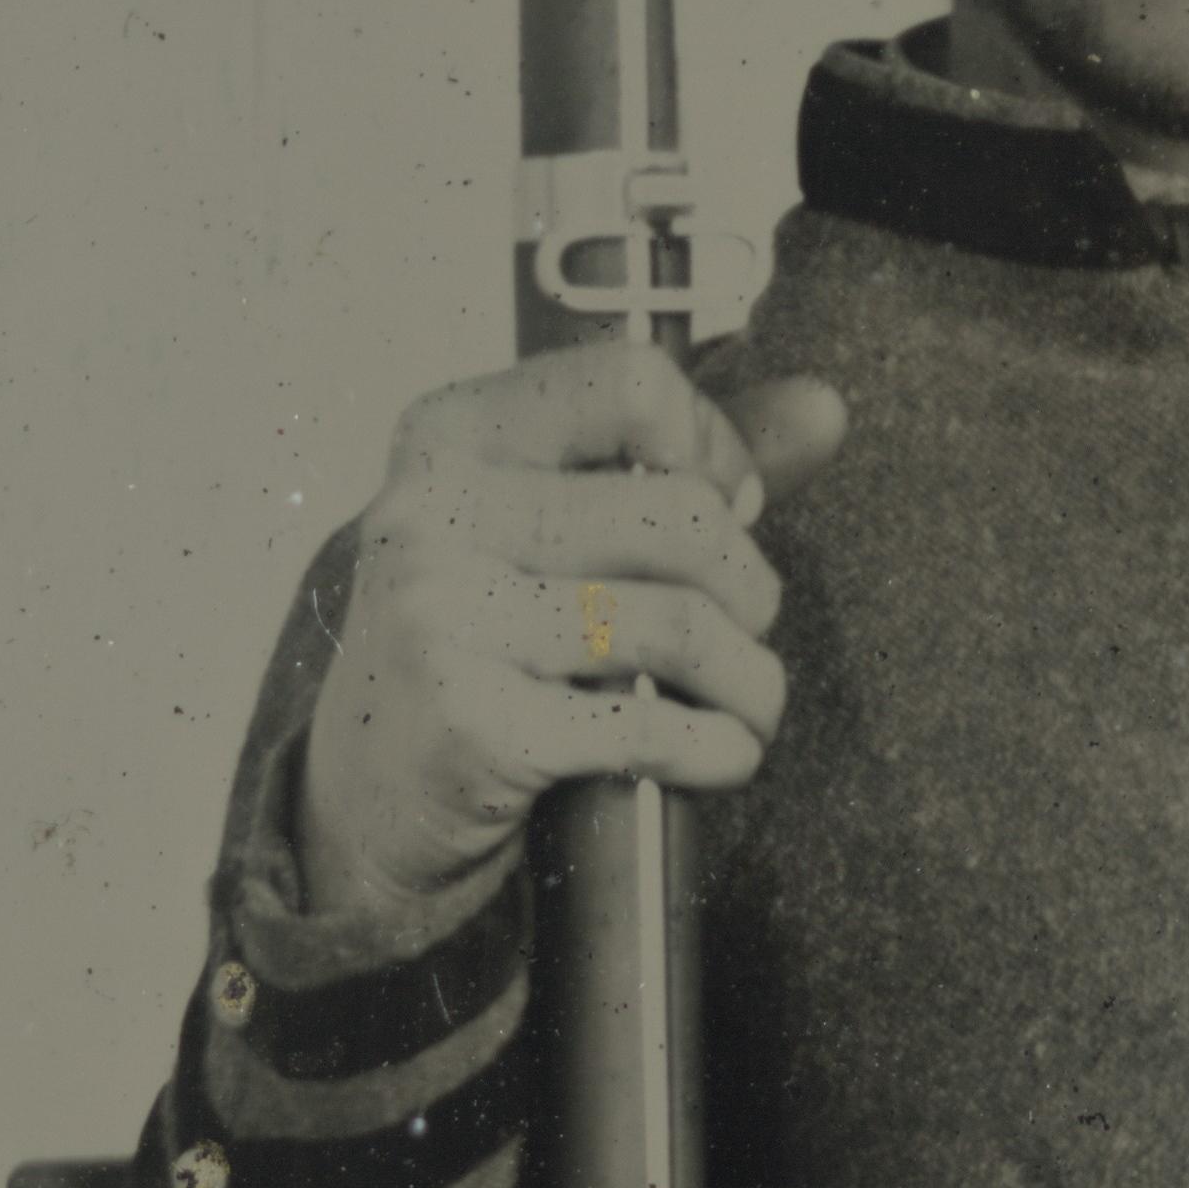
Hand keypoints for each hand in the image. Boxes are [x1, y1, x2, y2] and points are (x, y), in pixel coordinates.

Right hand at [297, 339, 846, 929]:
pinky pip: (650, 727)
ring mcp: (441, 616)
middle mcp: (432, 511)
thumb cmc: (484, 648)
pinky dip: (720, 749)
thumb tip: (824, 407)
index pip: (633, 384)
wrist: (364, 803)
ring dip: (752, 680)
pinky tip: (721, 754)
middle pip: (681, 515)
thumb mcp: (556, 532)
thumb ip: (687, 463)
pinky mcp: (470, 724)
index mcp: (453, 435)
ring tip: (749, 702)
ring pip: (679, 624)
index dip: (714, 447)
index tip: (729, 508)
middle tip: (746, 629)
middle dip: (751, 587)